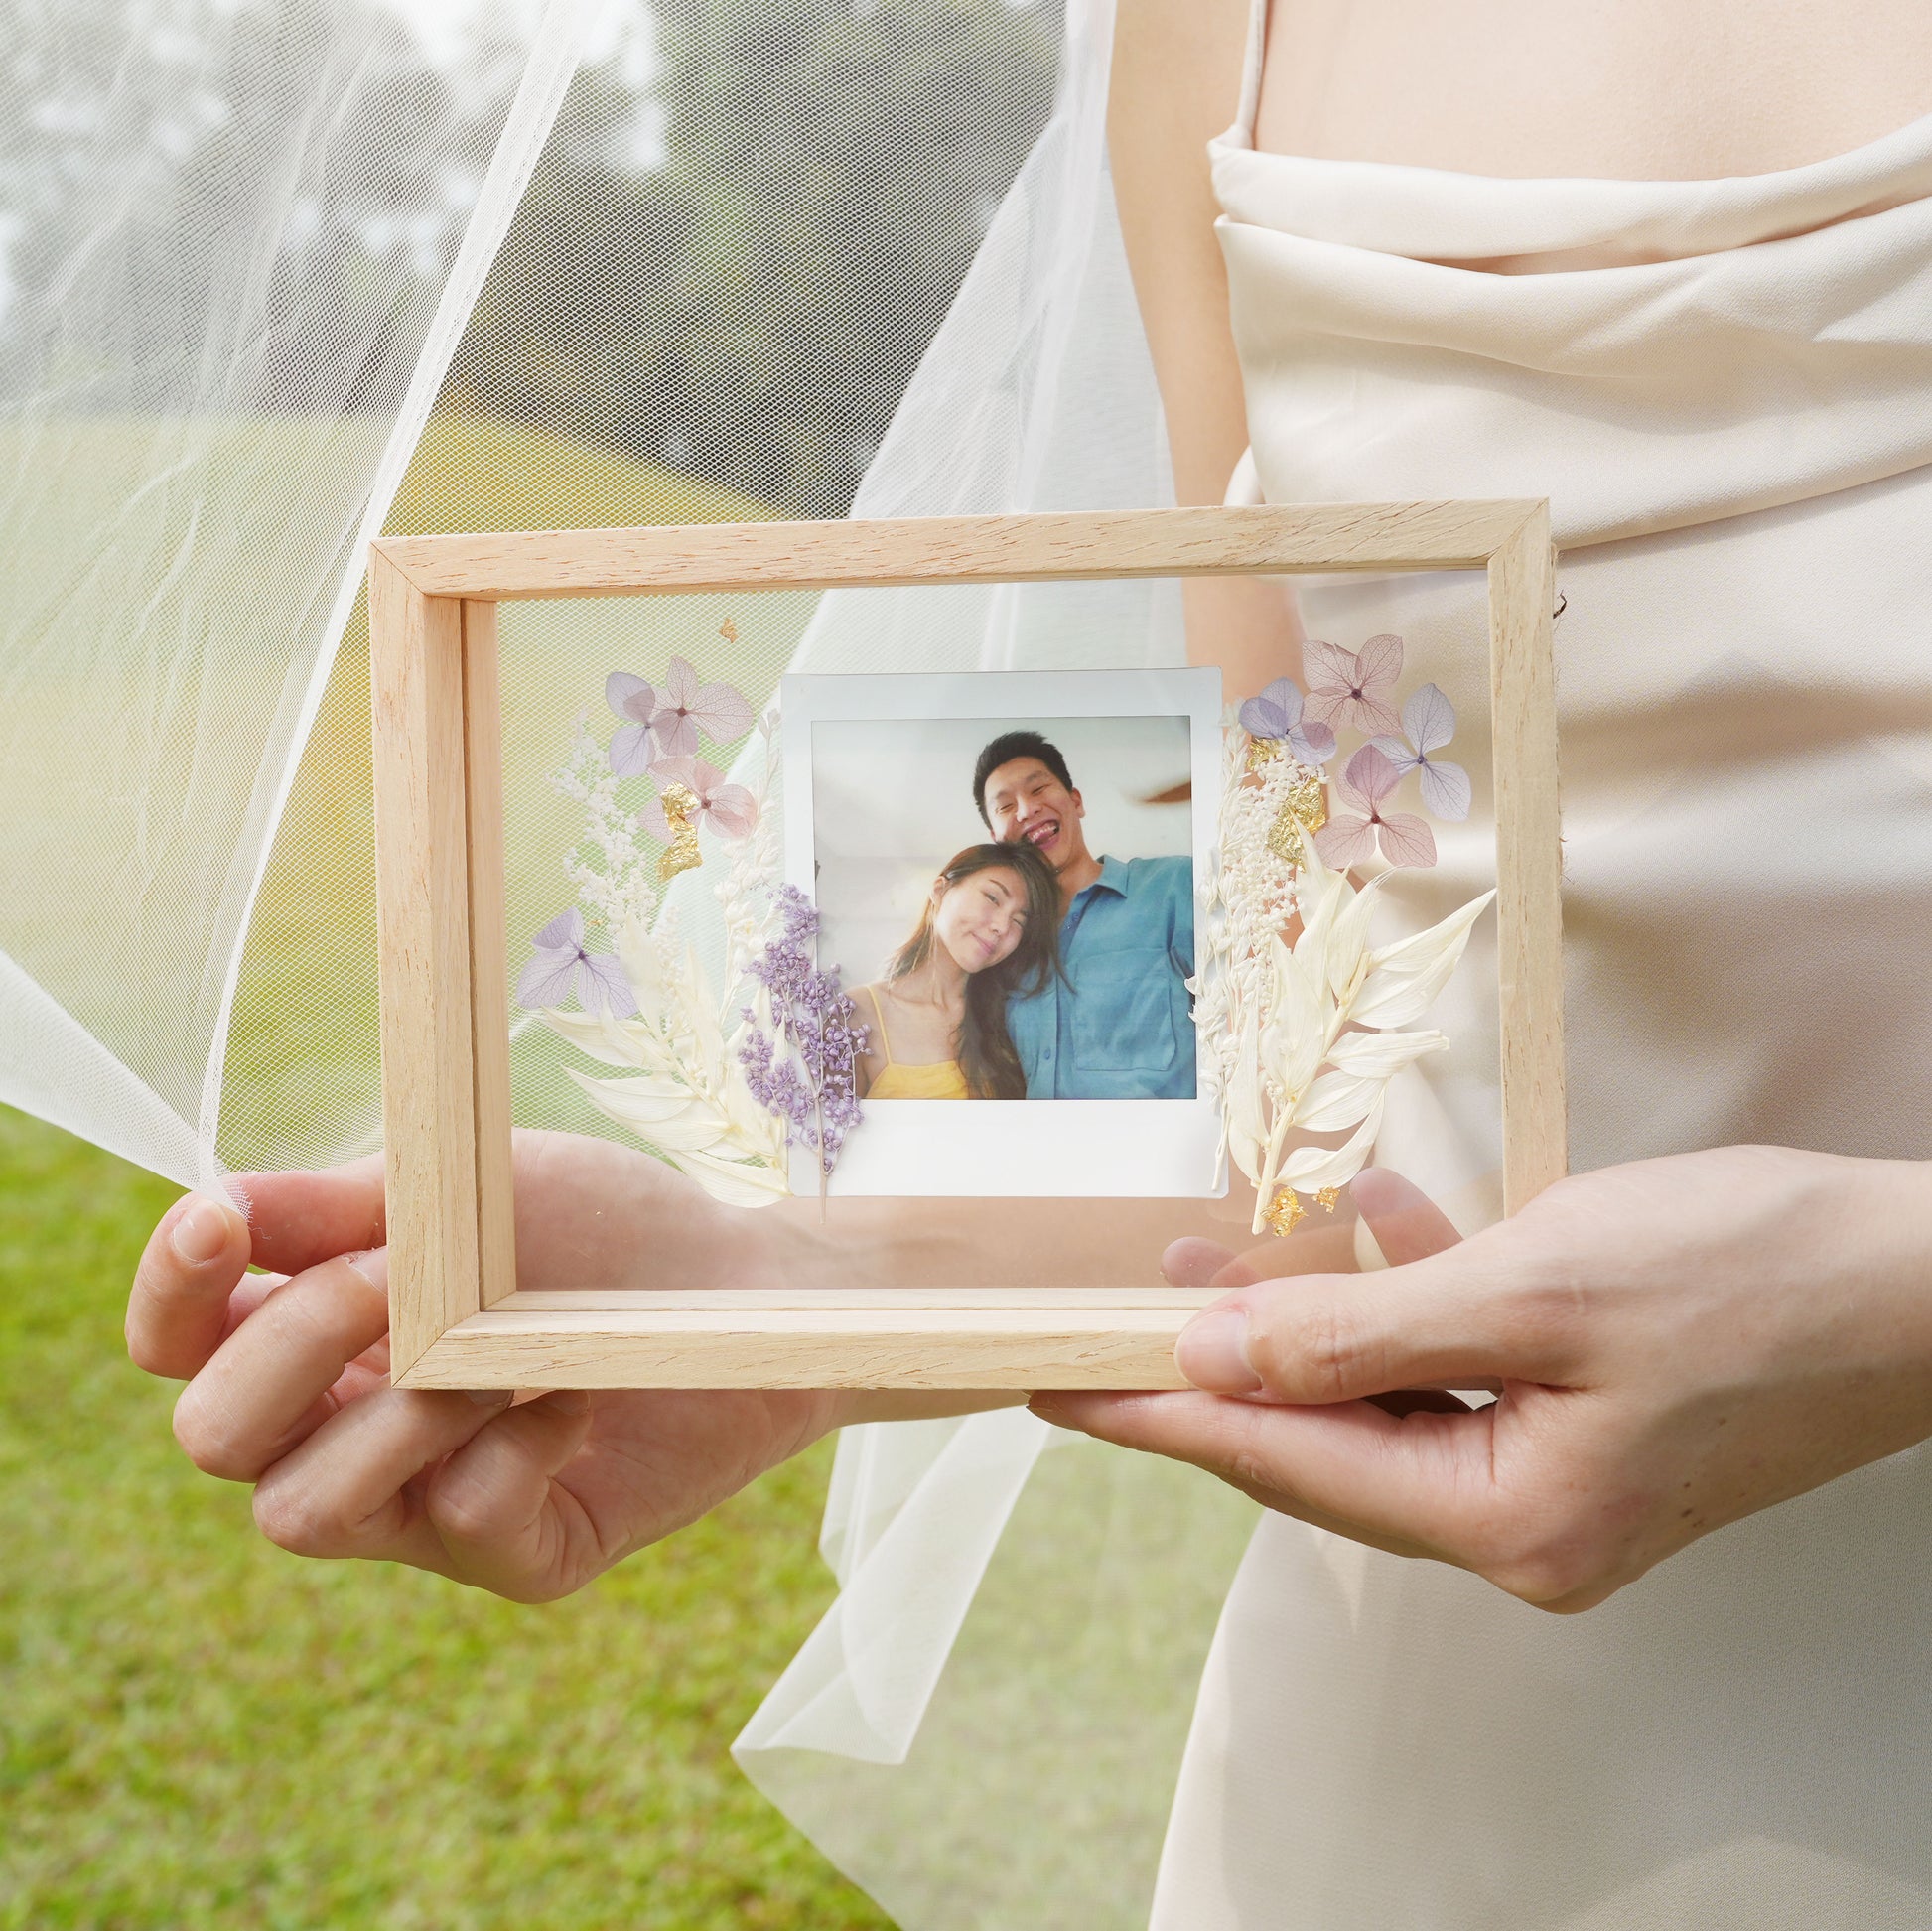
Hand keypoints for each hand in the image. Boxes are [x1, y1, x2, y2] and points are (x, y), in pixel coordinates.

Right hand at [126, 1133, 846, 1601]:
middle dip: (289, 1350)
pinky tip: (577, 1394)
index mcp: (316, 1336)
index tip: (219, 1228)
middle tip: (392, 1278)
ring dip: (398, 1410)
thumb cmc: (601, 1229)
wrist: (747, 1281)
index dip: (169, 1296)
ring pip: (305, 1511)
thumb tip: (212, 1203)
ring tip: (499, 1348)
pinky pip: (461, 1521)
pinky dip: (518, 1443)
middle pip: (214, 1438)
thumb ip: (339, 1206)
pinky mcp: (519, 1557)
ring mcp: (424, 1510)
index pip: (180, 1344)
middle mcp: (348, 1432)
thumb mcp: (469, 1191)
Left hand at [1034, 1147, 1931, 1611]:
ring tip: (1217, 1243)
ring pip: (1387, 1390)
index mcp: (1508, 1522)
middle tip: (1111, 1306)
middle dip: (1219, 1359)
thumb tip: (1215, 1352)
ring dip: (1309, 1312)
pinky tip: (1379, 1211)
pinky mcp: (1593, 1416)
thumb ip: (1358, 1330)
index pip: (1284, 1465)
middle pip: (1324, 1438)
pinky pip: (1464, 1358)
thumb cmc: (1749, 1276)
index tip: (1053, 1381)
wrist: (1929, 1275)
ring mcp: (1562, 1474)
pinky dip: (1412, 1291)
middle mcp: (1526, 1524)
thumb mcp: (1531, 1289)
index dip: (1158, 1412)